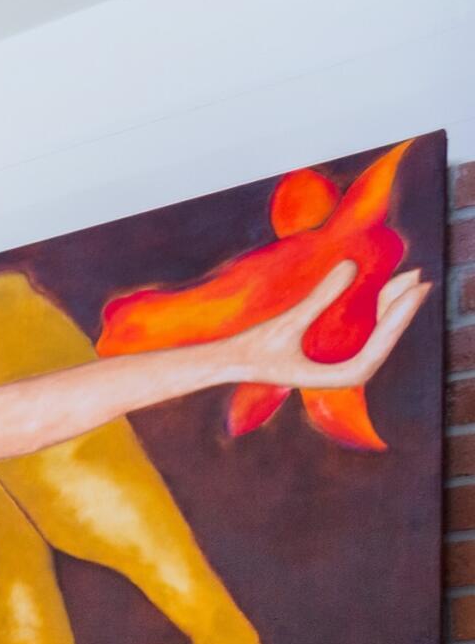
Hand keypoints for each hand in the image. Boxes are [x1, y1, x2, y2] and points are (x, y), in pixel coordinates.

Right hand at [227, 260, 428, 389]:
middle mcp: (343, 375)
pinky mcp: (333, 355)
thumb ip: (320, 298)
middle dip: (399, 309)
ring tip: (404, 280)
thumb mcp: (286, 323)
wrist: (228, 363)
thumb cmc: (251, 350)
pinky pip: (366, 334)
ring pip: (378, 337)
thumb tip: (350, 265)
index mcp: (335, 378)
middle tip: (415, 278)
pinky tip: (382, 294)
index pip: (377, 349)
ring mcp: (340, 366)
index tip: (410, 292)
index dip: (396, 320)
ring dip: (391, 309)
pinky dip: (376, 313)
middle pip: (383, 342)